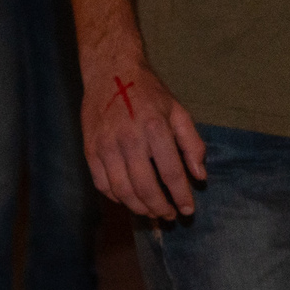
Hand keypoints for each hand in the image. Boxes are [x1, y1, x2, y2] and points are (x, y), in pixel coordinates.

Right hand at [82, 55, 208, 220]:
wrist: (110, 73)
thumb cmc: (149, 93)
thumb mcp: (179, 112)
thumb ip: (192, 145)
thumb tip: (200, 176)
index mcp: (155, 129)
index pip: (170, 173)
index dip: (181, 196)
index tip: (188, 210)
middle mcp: (128, 139)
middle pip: (144, 187)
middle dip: (159, 207)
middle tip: (169, 216)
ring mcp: (105, 146)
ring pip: (121, 190)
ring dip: (139, 207)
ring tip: (152, 212)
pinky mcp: (89, 150)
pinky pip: (102, 183)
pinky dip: (116, 197)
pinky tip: (130, 200)